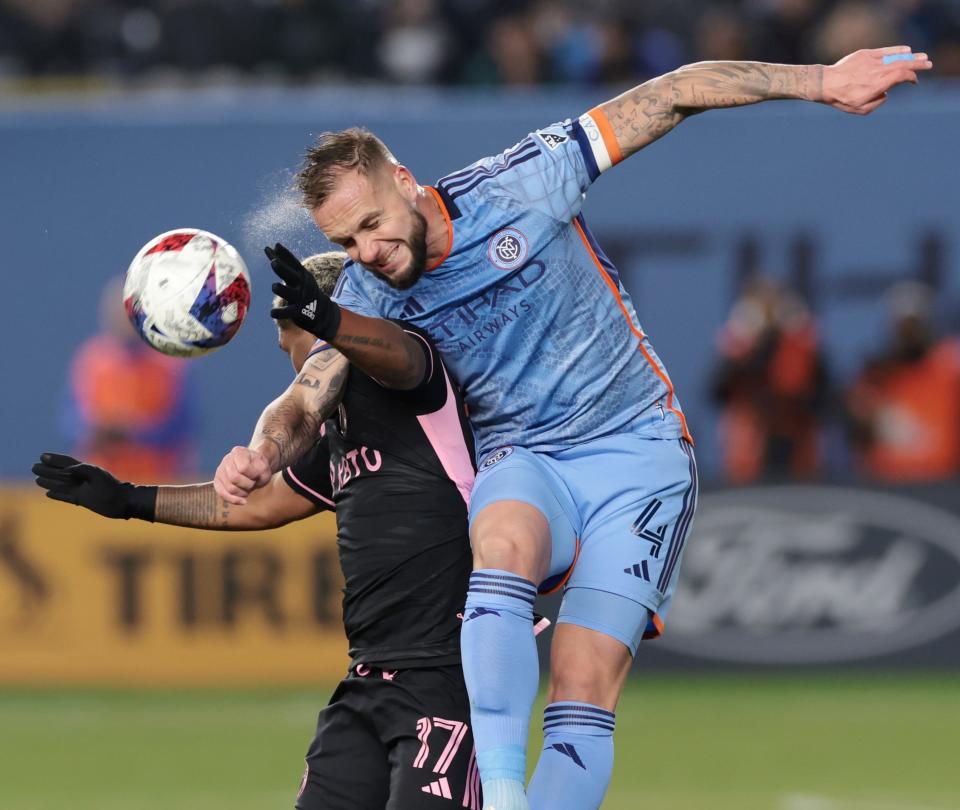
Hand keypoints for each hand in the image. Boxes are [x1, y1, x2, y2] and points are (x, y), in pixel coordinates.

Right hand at [32, 452, 155, 519]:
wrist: (124, 502)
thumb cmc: (112, 487)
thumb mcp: (97, 475)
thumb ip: (82, 469)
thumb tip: (66, 470)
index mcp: (86, 470)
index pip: (67, 462)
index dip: (55, 459)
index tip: (43, 456)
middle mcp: (83, 479)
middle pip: (61, 473)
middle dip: (48, 470)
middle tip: (34, 467)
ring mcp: (83, 490)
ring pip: (61, 485)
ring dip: (49, 482)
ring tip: (37, 479)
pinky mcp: (84, 500)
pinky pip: (67, 497)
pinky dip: (57, 495)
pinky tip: (48, 493)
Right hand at [213, 446, 272, 504]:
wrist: (255, 467)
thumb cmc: (260, 467)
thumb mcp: (265, 469)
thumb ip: (258, 476)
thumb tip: (246, 486)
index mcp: (239, 452)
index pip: (243, 468)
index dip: (253, 475)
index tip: (258, 474)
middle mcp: (227, 459)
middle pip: (234, 478)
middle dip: (248, 485)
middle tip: (253, 483)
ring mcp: (220, 470)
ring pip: (230, 488)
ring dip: (243, 493)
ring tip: (248, 489)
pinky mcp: (217, 481)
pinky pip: (222, 494)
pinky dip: (234, 500)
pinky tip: (243, 501)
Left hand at [267, 243, 341, 339]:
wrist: (322, 312)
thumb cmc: (304, 290)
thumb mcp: (298, 275)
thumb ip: (284, 263)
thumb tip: (271, 246)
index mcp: (302, 275)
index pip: (293, 263)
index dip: (285, 255)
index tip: (276, 245)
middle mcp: (302, 285)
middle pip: (291, 275)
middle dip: (282, 269)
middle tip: (273, 262)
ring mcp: (300, 298)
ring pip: (288, 293)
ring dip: (281, 289)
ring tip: (275, 286)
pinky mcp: (298, 311)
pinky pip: (287, 312)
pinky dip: (279, 312)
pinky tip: (272, 312)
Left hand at [822, 46, 932, 114]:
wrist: (825, 84)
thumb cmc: (842, 99)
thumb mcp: (861, 110)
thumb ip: (878, 102)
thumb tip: (887, 93)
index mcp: (877, 85)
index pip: (902, 76)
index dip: (912, 77)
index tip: (914, 81)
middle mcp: (877, 71)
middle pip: (903, 64)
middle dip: (918, 64)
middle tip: (929, 64)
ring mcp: (871, 61)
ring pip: (895, 57)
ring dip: (911, 56)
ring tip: (921, 57)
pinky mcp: (865, 54)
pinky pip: (884, 51)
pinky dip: (896, 50)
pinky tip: (906, 50)